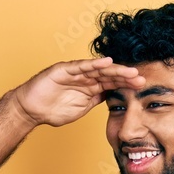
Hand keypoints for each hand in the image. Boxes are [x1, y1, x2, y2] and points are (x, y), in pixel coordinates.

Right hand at [12, 57, 144, 127]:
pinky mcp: (64, 69)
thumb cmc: (53, 110)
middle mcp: (85, 78)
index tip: (142, 87)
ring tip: (130, 72)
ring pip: (99, 70)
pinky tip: (107, 62)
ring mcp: (75, 73)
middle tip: (141, 79)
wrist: (32, 110)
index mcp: (91, 88)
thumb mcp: (81, 109)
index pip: (112, 84)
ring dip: (115, 70)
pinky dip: (94, 64)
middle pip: (109, 76)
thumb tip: (113, 98)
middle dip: (126, 77)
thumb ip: (96, 101)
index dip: (127, 85)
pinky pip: (81, 66)